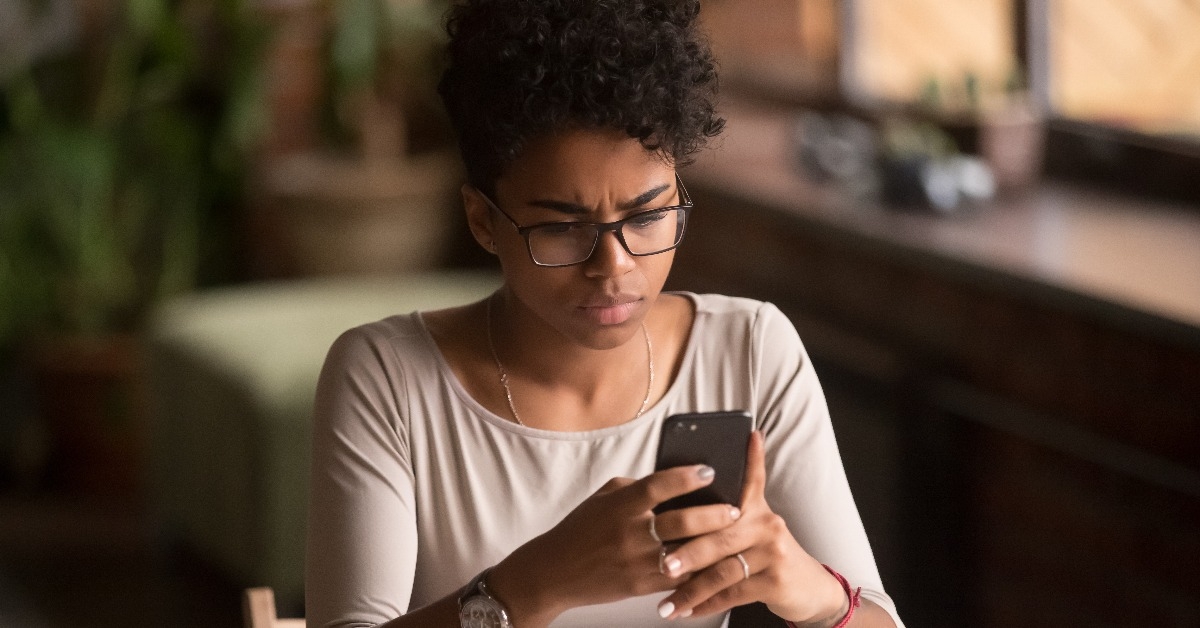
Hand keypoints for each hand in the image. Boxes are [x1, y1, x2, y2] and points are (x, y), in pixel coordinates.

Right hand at [488, 464, 742, 626]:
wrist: (555, 572)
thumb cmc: (580, 530)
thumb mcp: (603, 498)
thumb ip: (636, 488)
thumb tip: (672, 480)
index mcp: (620, 505)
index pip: (659, 485)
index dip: (687, 477)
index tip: (709, 471)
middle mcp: (629, 533)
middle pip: (681, 521)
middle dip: (714, 515)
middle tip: (736, 509)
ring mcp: (636, 562)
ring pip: (685, 553)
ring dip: (713, 545)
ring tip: (733, 537)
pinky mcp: (640, 586)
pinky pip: (678, 579)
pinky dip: (699, 571)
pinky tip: (716, 564)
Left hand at [652, 431, 847, 623]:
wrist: (808, 587)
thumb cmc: (766, 555)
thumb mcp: (753, 527)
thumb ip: (724, 514)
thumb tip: (684, 499)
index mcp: (756, 507)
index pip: (750, 477)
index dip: (749, 456)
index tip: (745, 435)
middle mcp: (767, 524)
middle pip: (720, 535)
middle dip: (687, 552)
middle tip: (660, 563)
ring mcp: (773, 552)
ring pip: (723, 570)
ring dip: (691, 589)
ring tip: (666, 602)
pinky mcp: (775, 580)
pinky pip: (733, 594)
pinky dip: (707, 605)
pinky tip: (687, 612)